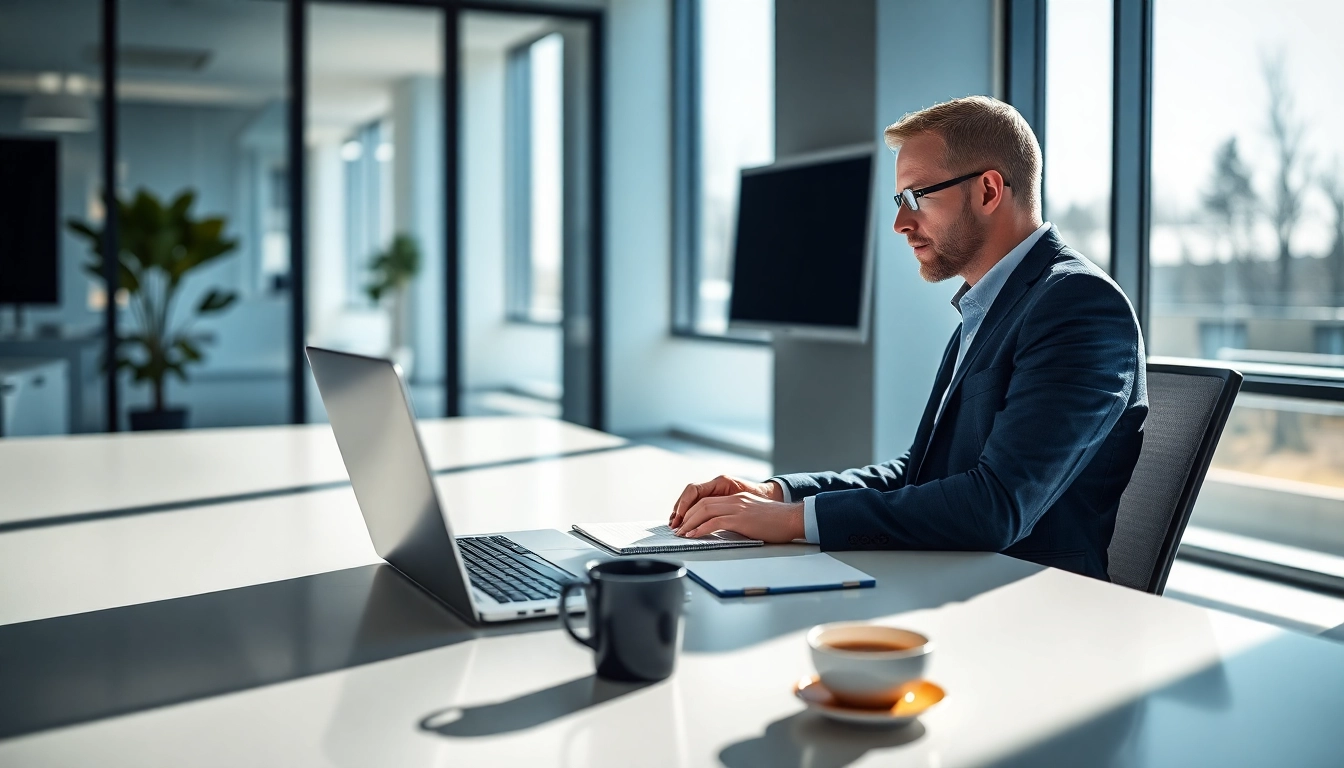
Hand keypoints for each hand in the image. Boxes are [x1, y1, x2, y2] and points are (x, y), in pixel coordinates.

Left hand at [674, 493, 803, 543]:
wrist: (792, 519)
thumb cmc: (776, 521)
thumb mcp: (753, 515)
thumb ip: (738, 517)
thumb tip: (724, 528)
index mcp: (737, 498)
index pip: (707, 500)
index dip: (692, 511)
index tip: (685, 522)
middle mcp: (734, 500)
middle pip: (702, 504)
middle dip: (687, 517)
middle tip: (678, 529)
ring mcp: (737, 508)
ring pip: (705, 511)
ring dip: (690, 523)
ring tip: (682, 533)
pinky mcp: (741, 519)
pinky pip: (714, 522)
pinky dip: (701, 528)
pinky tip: (694, 535)